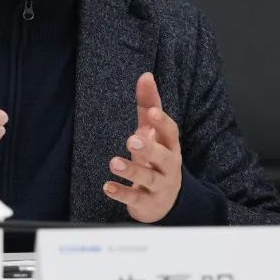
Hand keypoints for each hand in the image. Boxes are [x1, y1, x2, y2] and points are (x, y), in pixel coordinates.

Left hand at [103, 72, 182, 222]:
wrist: (165, 202)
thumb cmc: (157, 159)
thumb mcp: (154, 133)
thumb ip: (150, 105)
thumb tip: (146, 76)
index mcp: (170, 146)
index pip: (172, 133)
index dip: (163, 122)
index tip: (153, 112)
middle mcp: (168, 166)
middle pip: (164, 158)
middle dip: (149, 149)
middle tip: (132, 139)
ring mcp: (160, 186)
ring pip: (149, 179)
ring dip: (132, 170)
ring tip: (114, 162)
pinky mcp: (147, 203)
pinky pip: (135, 199)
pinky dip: (121, 193)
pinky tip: (107, 187)